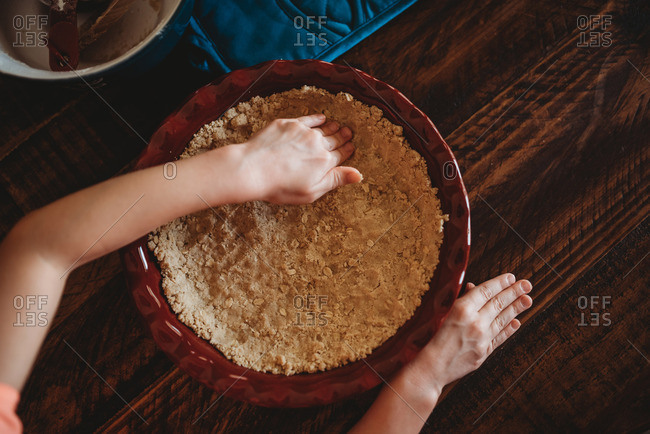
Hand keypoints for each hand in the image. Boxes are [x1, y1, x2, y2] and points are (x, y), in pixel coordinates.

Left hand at [240, 114, 362, 203]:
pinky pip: (307, 119)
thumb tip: (359, 175)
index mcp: (325, 162)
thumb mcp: (312, 191)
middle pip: (334, 139)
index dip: (347, 150)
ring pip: (323, 128)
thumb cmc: (281, 186)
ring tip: (337, 125)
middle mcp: (317, 144)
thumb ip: (336, 180)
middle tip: (348, 132)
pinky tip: (320, 118)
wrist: (254, 169)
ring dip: (331, 127)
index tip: (351, 146)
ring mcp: (303, 132)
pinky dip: (316, 118)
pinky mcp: (288, 124)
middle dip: (343, 136)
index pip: (341, 154)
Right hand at [416, 273, 532, 389]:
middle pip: (498, 303)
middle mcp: (474, 322)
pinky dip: (509, 328)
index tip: (511, 277)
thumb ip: (462, 301)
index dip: (500, 283)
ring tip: (528, 299)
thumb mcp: (444, 314)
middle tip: (527, 284)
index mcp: (461, 309)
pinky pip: (500, 337)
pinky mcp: (485, 352)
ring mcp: (482, 338)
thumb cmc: (434, 338)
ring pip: (503, 319)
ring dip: (517, 308)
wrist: (432, 366)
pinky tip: (517, 321)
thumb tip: (473, 286)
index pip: (486, 291)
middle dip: (514, 292)